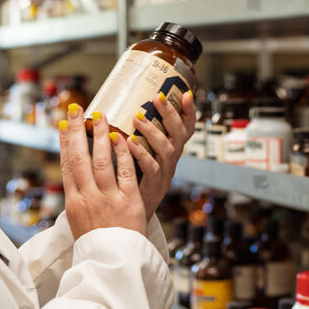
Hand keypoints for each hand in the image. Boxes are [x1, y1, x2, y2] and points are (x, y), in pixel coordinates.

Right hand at [59, 105, 146, 239]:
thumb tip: (76, 177)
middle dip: (76, 131)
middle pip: (79, 158)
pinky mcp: (129, 201)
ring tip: (101, 117)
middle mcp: (88, 198)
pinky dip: (123, 153)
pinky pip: (126, 172)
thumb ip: (79, 198)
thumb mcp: (80, 222)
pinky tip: (122, 137)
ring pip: (102, 161)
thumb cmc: (98, 245)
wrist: (113, 266)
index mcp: (74, 203)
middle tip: (77, 109)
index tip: (63, 124)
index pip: (67, 166)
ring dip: (100, 136)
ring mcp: (108, 199)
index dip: (64, 143)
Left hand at [126, 90, 195, 219]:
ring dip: (153, 131)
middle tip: (158, 97)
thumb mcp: (141, 153)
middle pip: (179, 133)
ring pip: (167, 149)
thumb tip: (119, 108)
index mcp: (171, 149)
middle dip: (170, 114)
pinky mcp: (154, 185)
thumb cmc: (133, 179)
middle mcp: (172, 159)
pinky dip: (141, 153)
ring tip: (137, 118)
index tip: (186, 93)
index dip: (189, 111)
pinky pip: (151, 167)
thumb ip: (137, 134)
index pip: (186, 127)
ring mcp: (165, 172)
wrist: (131, 214)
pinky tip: (129, 142)